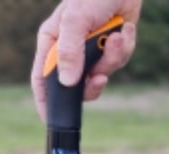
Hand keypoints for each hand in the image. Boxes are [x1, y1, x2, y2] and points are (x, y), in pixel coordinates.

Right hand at [31, 1, 140, 121]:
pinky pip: (118, 61)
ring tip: (117, 36)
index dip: (45, 101)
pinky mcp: (111, 48)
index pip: (42, 79)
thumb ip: (70, 51)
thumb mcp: (75, 19)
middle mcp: (70, 50)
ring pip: (100, 75)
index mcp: (52, 42)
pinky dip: (124, 47)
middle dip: (91, 85)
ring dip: (112, 59)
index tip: (50, 118)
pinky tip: (125, 29)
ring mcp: (91, 51)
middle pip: (75, 87)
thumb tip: (67, 83)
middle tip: (100, 79)